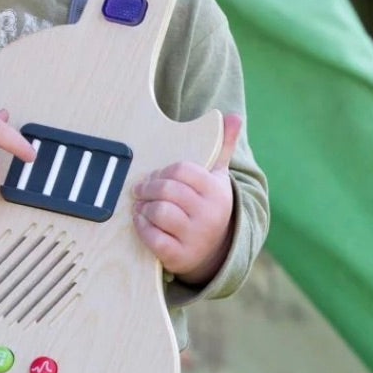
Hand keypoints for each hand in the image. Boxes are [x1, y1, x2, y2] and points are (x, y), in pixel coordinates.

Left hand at [131, 113, 241, 284]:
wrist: (215, 251)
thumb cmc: (208, 205)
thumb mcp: (218, 177)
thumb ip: (222, 146)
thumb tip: (234, 116)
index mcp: (216, 191)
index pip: (182, 170)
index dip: (162, 171)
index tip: (154, 176)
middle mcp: (209, 215)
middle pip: (167, 190)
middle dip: (148, 188)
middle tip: (139, 189)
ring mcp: (196, 237)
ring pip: (159, 212)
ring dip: (144, 207)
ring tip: (141, 205)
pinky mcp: (180, 256)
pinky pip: (153, 237)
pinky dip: (142, 227)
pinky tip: (141, 220)